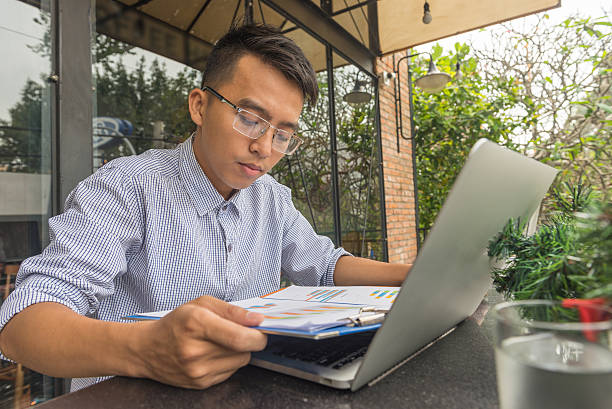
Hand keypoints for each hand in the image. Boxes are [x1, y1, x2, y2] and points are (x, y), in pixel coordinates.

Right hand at [133, 296, 266, 388]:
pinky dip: (228, 362)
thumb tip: (257, 319)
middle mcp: (195, 350)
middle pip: (243, 349)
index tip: (261, 329)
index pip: (238, 337)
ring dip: (239, 351)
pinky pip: (230, 372)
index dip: (257, 335)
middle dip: (249, 340)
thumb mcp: (201, 304)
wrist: (147, 349)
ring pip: (240, 361)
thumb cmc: (176, 323)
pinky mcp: (200, 383)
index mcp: (196, 324)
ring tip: (221, 342)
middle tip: (240, 331)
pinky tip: (213, 353)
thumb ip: (232, 310)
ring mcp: (197, 370)